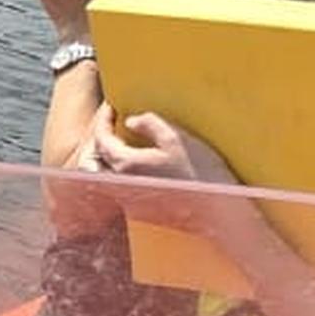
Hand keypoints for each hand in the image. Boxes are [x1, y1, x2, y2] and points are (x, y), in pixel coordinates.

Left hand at [86, 108, 259, 245]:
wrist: (216, 209)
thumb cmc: (200, 172)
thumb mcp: (176, 139)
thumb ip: (151, 125)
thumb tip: (131, 120)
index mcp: (126, 165)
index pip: (101, 140)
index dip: (103, 121)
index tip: (111, 107)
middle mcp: (121, 184)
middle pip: (98, 157)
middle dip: (102, 138)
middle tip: (113, 122)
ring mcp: (129, 198)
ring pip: (106, 173)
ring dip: (109, 156)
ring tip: (123, 141)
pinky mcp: (140, 208)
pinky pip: (120, 184)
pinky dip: (121, 169)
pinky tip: (138, 161)